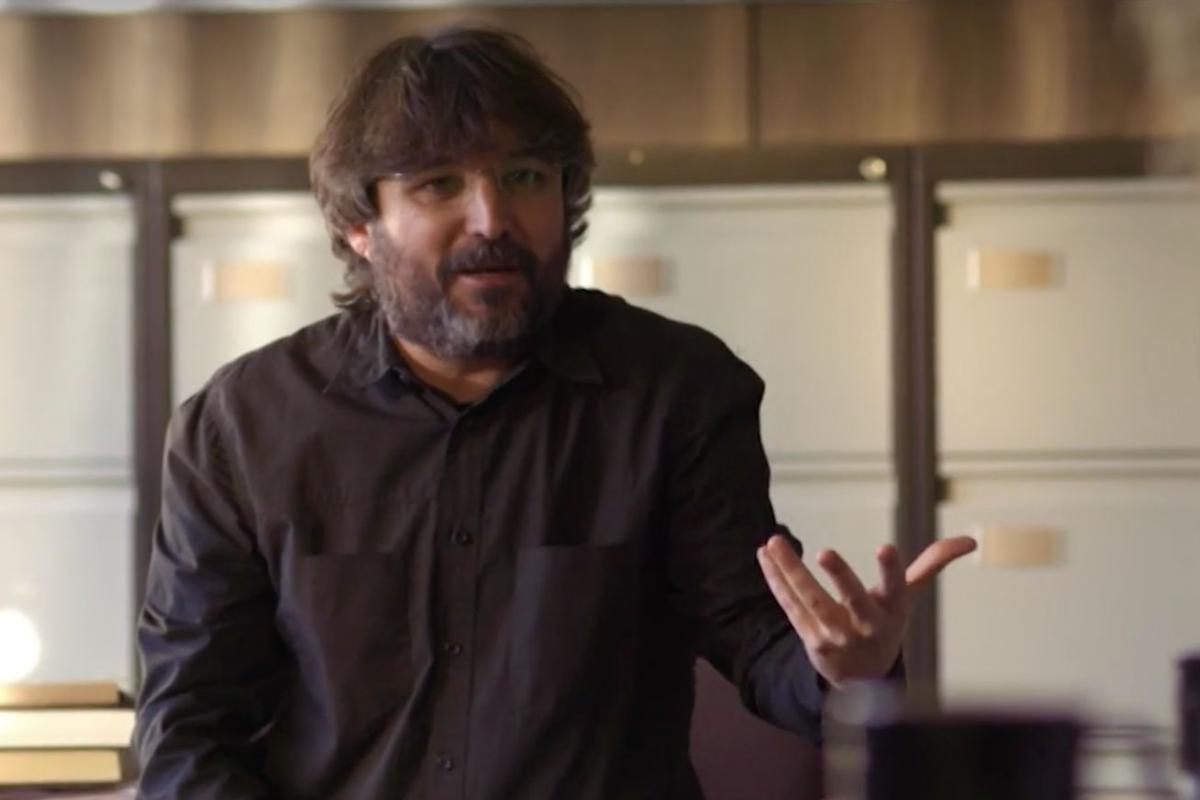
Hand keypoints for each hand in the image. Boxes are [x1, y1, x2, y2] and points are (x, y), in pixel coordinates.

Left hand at [756, 533, 975, 687]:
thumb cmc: (886, 624)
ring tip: (774, 542)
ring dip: (790, 570)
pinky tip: (765, 555)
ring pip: (810, 600)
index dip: (892, 570)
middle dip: (841, 577)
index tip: (886, 547)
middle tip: (825, 551)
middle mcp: (865, 625)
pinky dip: (775, 580)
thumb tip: (970, 540)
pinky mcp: (810, 638)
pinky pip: (789, 605)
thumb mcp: (909, 597)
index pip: (896, 588)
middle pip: (852, 600)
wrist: (862, 678)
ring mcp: (835, 635)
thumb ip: (932, 564)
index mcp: (892, 611)